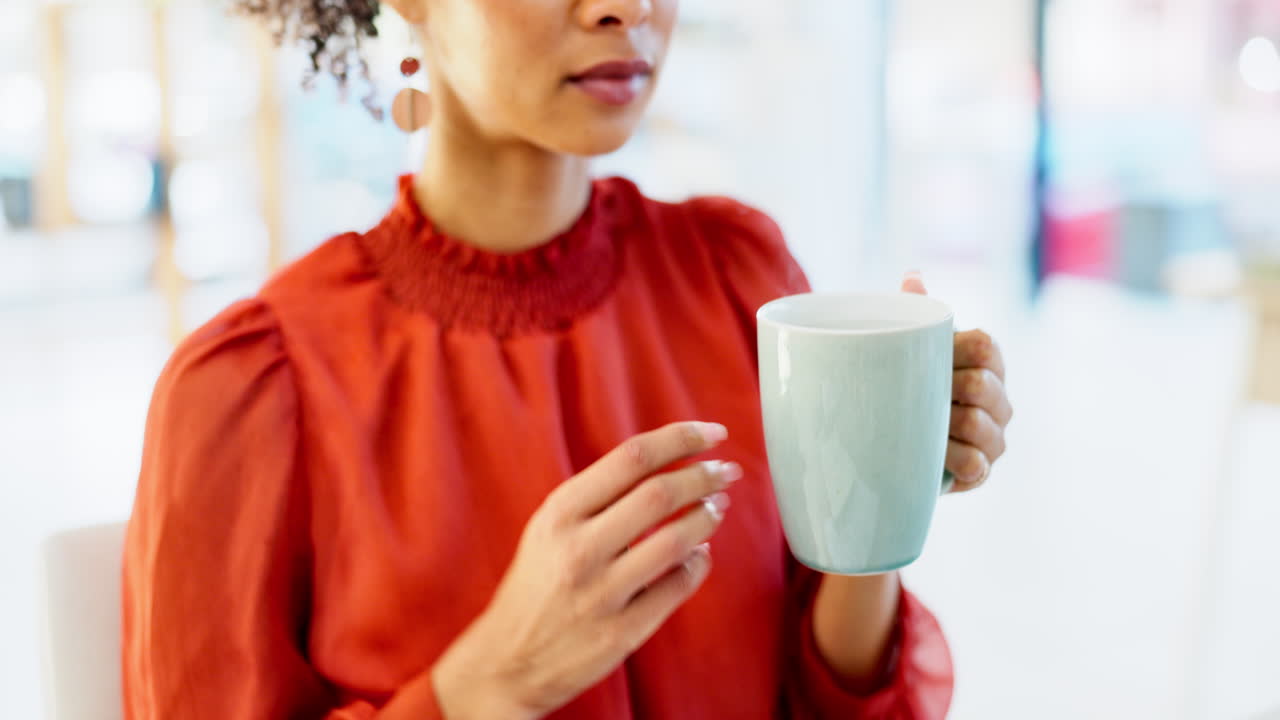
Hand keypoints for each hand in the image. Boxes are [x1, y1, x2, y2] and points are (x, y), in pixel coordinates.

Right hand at [431, 422, 738, 719]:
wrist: (506, 661)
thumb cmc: (537, 585)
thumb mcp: (550, 528)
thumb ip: (599, 496)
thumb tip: (668, 463)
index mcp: (560, 513)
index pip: (632, 457)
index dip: (681, 439)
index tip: (713, 433)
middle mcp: (578, 548)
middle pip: (659, 493)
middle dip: (704, 475)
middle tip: (726, 471)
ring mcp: (601, 592)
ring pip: (676, 540)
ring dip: (708, 516)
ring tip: (718, 506)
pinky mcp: (621, 632)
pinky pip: (677, 587)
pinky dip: (698, 563)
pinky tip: (700, 553)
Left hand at [902, 272, 1012, 491]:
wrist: (898, 442)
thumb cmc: (912, 385)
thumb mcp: (913, 350)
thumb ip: (916, 314)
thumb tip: (912, 277)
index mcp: (987, 360)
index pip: (983, 346)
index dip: (952, 350)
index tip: (922, 357)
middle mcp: (1000, 398)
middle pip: (981, 385)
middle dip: (944, 390)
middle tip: (910, 394)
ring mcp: (995, 436)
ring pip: (979, 425)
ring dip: (943, 425)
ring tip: (917, 424)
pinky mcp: (984, 470)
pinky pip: (976, 464)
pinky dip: (950, 459)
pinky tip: (929, 454)